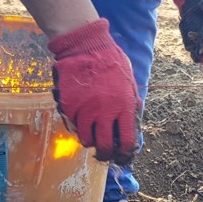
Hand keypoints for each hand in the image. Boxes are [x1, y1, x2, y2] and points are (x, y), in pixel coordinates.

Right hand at [47, 19, 141, 164]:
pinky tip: (82, 118)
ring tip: (92, 135)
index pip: (127, 141)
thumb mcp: (129, 82)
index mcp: (124, 106)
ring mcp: (85, 110)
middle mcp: (105, 112)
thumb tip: (132, 125)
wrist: (85, 46)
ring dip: (91, 141)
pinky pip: (73, 125)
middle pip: (105, 147)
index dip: (124, 153)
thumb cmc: (111, 61)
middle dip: (106, 155)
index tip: (122, 155)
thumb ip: (131, 104)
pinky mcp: (69, 106)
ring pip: (86, 140)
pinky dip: (78, 126)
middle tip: (105, 154)